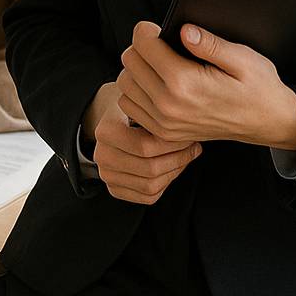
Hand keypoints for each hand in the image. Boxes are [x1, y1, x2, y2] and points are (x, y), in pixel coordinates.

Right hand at [84, 82, 202, 204]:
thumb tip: (187, 118)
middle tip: (194, 146)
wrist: (112, 119)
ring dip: (175, 172)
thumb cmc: (132, 106)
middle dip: (178, 159)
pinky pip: (148, 196)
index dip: (173, 143)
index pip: (145, 146)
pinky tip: (174, 167)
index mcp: (104, 132)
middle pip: (149, 169)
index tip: (189, 133)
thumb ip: (156, 108)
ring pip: (151, 185)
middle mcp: (101, 156)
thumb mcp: (141, 98)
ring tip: (187, 155)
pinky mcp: (115, 189)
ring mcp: (107, 175)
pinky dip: (165, 184)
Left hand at [116, 21, 295, 148]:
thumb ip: (210, 43)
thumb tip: (184, 31)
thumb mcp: (243, 58)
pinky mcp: (163, 133)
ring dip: (137, 69)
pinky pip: (130, 105)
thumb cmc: (257, 88)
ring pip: (126, 83)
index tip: (157, 28)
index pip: (143, 45)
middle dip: (141, 47)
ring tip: (158, 64)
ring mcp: (164, 123)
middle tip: (159, 44)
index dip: (147, 30)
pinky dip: (137, 91)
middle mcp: (169, 105)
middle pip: (130, 62)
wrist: (268, 122)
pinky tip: (156, 83)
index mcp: (185, 83)